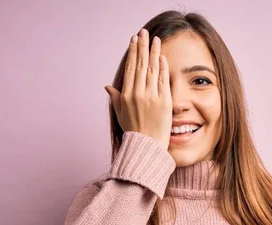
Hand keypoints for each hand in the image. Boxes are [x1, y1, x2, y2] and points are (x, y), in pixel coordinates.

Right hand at [105, 28, 171, 150]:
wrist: (146, 146)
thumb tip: (107, 86)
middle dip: (142, 46)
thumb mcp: (120, 113)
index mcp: (126, 94)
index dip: (133, 52)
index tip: (134, 40)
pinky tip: (162, 57)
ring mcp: (151, 97)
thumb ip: (116, 97)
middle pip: (141, 64)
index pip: (130, 67)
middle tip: (144, 32)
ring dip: (154, 52)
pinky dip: (163, 68)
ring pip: (152, 69)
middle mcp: (138, 93)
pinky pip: (163, 81)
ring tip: (156, 39)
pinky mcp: (164, 102)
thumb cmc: (133, 131)